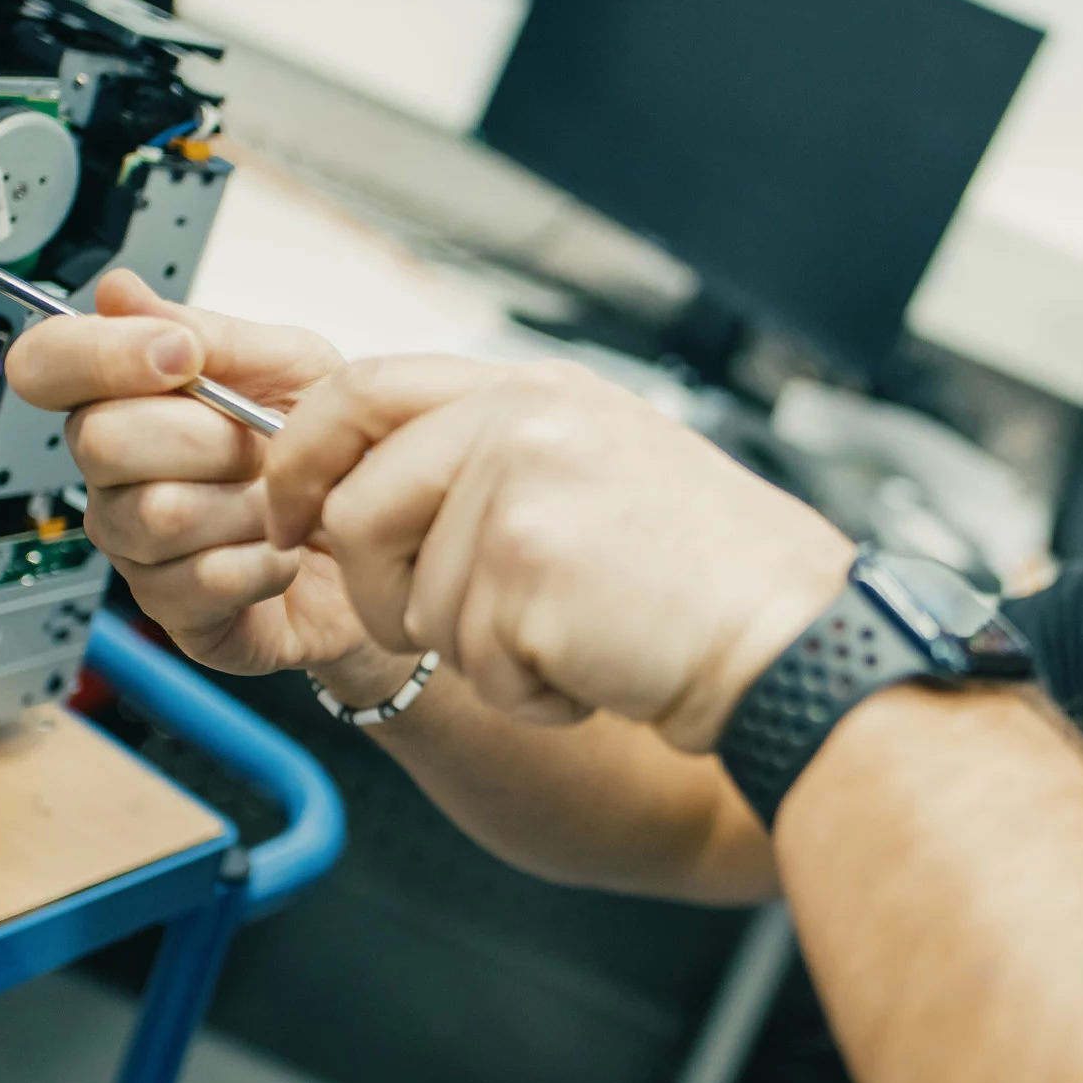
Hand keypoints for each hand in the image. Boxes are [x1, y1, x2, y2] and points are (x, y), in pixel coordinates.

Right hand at [6, 269, 391, 691]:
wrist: (387, 539)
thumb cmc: (332, 453)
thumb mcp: (291, 367)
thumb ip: (207, 331)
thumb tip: (118, 290)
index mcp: (128, 403)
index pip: (46, 366)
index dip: (99, 355)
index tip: (178, 356)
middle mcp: (116, 478)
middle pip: (100, 442)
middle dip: (204, 435)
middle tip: (259, 443)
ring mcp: (138, 551)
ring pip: (157, 514)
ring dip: (247, 502)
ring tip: (283, 501)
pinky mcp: (178, 615)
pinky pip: (203, 580)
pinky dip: (266, 560)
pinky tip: (287, 552)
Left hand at [260, 356, 855, 750]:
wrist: (795, 640)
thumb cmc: (712, 576)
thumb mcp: (600, 468)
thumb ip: (489, 456)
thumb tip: (365, 489)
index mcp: (536, 389)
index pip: (364, 387)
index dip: (300, 454)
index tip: (288, 512)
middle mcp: (524, 421)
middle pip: (358, 506)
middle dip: (378, 589)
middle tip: (435, 630)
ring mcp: (521, 489)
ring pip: (411, 602)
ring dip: (481, 654)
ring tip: (574, 638)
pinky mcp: (526, 568)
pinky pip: (468, 662)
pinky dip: (526, 695)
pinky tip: (597, 668)